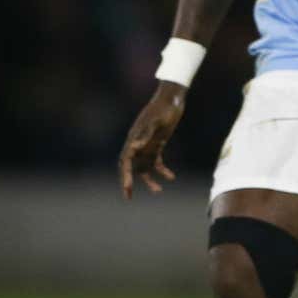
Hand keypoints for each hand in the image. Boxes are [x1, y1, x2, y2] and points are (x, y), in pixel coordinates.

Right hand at [117, 82, 186, 199]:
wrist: (171, 100)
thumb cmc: (163, 110)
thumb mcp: (156, 122)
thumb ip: (145, 134)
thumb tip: (134, 147)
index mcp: (133, 140)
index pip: (125, 162)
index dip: (125, 175)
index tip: (128, 187)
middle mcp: (137, 144)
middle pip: (130, 167)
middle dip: (129, 182)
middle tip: (128, 197)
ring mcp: (146, 145)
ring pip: (144, 167)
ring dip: (149, 180)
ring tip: (158, 191)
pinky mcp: (157, 144)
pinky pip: (156, 161)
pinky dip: (162, 170)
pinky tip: (171, 177)